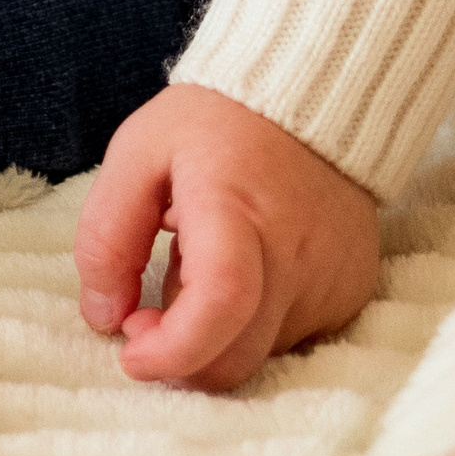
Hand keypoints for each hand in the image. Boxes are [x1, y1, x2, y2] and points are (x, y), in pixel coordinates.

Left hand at [73, 83, 379, 389]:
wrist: (305, 99)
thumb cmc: (211, 125)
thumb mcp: (138, 153)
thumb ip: (108, 234)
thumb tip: (103, 316)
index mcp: (234, 208)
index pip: (220, 300)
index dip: (172, 348)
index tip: (130, 353)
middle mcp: (294, 254)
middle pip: (238, 355)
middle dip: (180, 356)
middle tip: (146, 314)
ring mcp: (332, 280)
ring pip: (262, 352)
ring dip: (217, 333)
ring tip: (199, 262)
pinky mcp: (351, 294)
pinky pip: (293, 337)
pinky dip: (254, 323)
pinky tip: (242, 270)